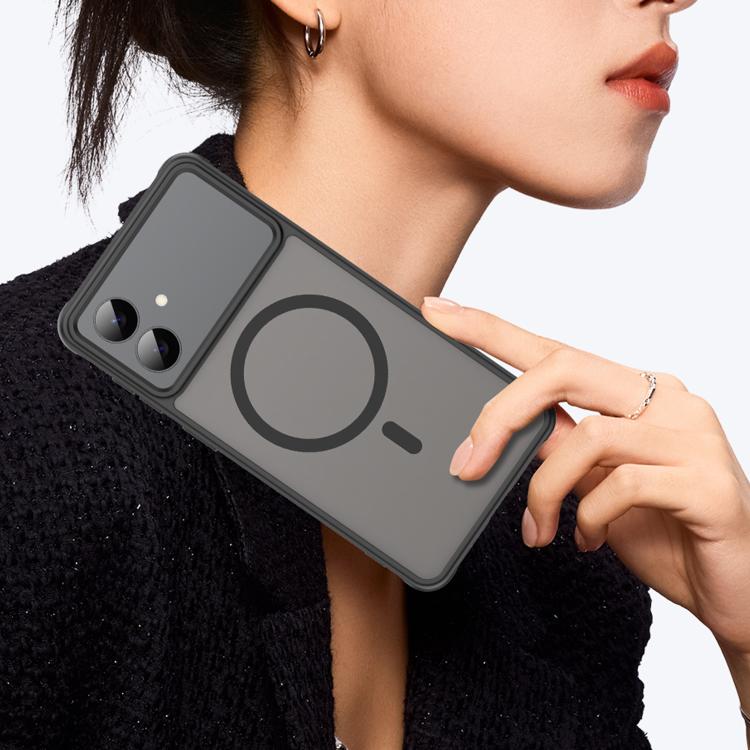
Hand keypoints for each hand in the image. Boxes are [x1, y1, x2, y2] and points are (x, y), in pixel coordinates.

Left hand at [420, 296, 749, 664]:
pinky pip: (622, 485)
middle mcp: (668, 399)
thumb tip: (501, 432)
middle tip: (466, 463)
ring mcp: (693, 436)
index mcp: (637, 393)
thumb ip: (558, 448)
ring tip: (538, 530)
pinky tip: (588, 540)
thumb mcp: (595, 482)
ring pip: (586, 435)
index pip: (554, 349)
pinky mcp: (708, 482)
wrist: (735, 588)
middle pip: (563, 368)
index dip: (490, 329)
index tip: (439, 311)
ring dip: (543, 491)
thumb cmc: (664, 529)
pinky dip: (588, 518)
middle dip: (500, 414)